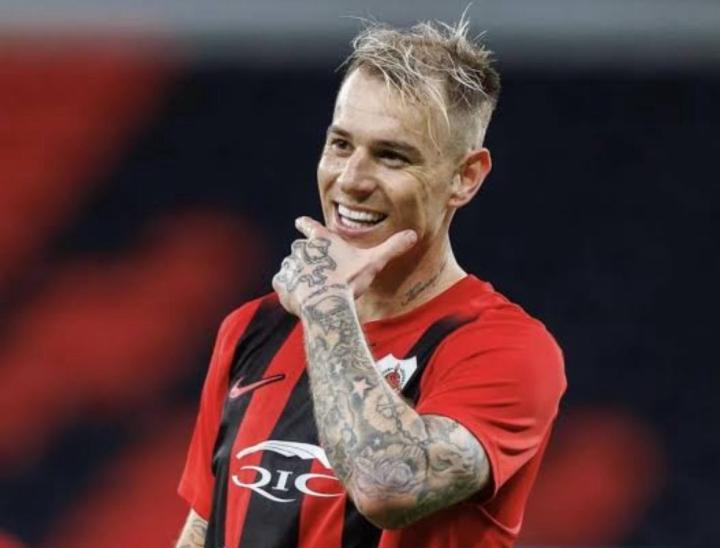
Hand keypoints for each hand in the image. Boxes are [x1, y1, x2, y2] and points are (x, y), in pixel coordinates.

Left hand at [272, 216, 416, 315]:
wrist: (326, 303)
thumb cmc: (349, 281)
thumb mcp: (373, 262)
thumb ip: (392, 247)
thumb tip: (414, 234)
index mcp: (322, 240)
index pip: (310, 226)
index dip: (305, 224)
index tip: (299, 221)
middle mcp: (302, 249)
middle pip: (300, 249)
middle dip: (306, 258)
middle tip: (317, 273)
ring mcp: (290, 265)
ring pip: (290, 266)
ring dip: (297, 274)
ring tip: (309, 287)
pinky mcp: (282, 283)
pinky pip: (281, 283)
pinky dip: (287, 288)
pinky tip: (297, 297)